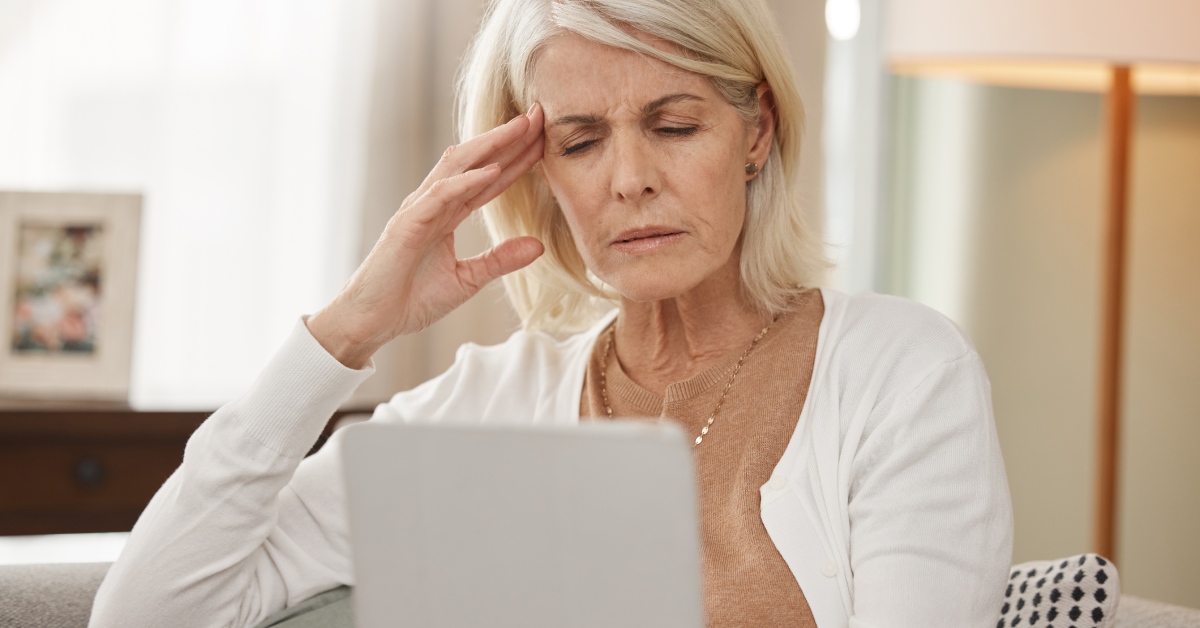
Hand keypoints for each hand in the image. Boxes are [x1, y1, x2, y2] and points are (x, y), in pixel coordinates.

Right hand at [307, 105, 545, 367]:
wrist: (372, 322)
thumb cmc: (411, 299)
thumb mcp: (468, 280)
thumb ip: (500, 260)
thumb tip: (539, 245)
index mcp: (447, 214)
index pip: (489, 178)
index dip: (517, 158)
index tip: (546, 140)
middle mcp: (433, 204)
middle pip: (476, 161)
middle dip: (508, 138)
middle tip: (542, 116)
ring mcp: (418, 210)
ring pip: (457, 166)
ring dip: (491, 146)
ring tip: (521, 128)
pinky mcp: (407, 224)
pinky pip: (440, 196)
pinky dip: (467, 181)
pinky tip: (492, 170)